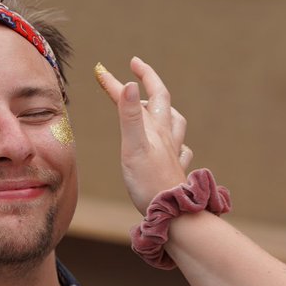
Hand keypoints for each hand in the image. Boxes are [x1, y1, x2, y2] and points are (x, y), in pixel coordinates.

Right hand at [95, 57, 192, 210]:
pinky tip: (175, 146)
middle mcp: (167, 137)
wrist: (174, 215)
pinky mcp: (175, 171)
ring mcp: (173, 154)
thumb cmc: (149, 183)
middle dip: (148, 83)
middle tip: (134, 71)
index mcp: (155, 128)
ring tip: (158, 105)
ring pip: (175, 123)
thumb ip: (130, 116)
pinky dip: (176, 141)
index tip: (105, 69)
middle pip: (161, 102)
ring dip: (165, 109)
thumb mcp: (134, 146)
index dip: (124, 80)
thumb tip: (130, 84)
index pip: (142, 95)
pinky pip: (180, 150)